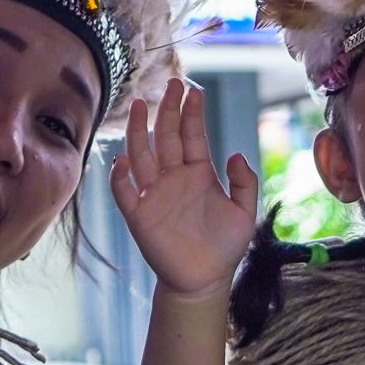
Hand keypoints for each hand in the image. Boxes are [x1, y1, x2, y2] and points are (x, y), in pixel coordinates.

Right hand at [110, 79, 258, 295]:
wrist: (204, 280)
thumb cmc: (225, 247)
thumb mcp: (245, 212)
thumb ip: (244, 182)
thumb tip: (234, 154)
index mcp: (199, 174)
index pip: (193, 136)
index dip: (193, 113)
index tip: (194, 90)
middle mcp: (174, 178)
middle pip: (167, 137)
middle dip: (168, 110)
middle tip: (171, 84)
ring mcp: (155, 194)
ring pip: (143, 155)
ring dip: (139, 131)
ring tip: (139, 105)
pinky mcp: (139, 215)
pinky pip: (125, 192)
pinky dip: (120, 177)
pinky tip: (123, 160)